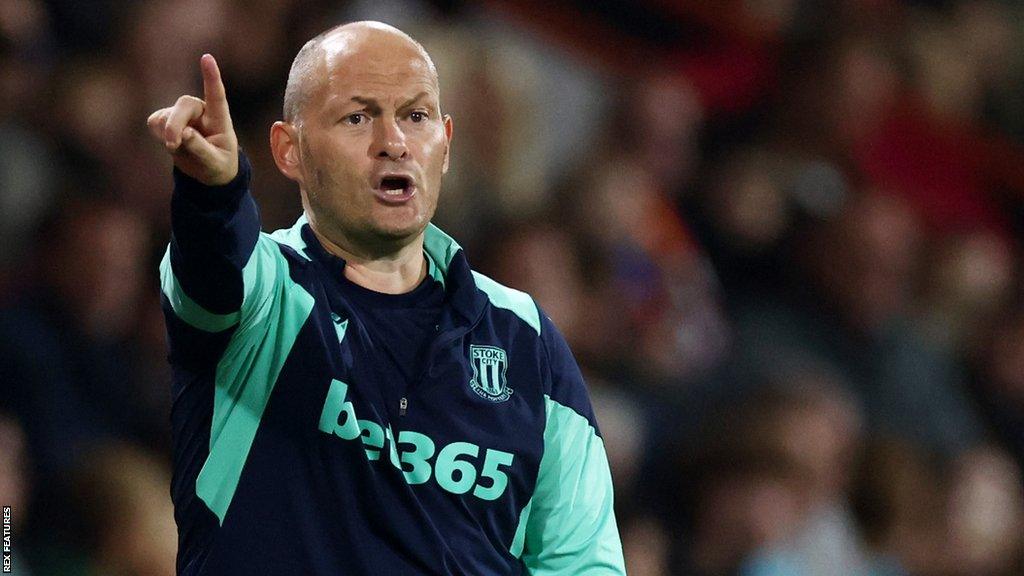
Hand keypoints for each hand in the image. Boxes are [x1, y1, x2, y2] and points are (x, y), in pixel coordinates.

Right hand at [147, 54, 238, 185]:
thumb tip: (183, 134)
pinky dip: (159, 136)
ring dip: (167, 134)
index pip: (216, 94)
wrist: (207, 172)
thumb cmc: (218, 165)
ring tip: (179, 149)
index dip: (211, 76)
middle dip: (175, 125)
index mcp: (219, 118)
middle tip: (173, 146)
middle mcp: (201, 111)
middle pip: (184, 105)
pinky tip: (171, 144)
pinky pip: (155, 122)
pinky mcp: (166, 118)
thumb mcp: (214, 163)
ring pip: (166, 115)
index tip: (207, 58)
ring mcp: (183, 113)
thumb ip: (200, 149)